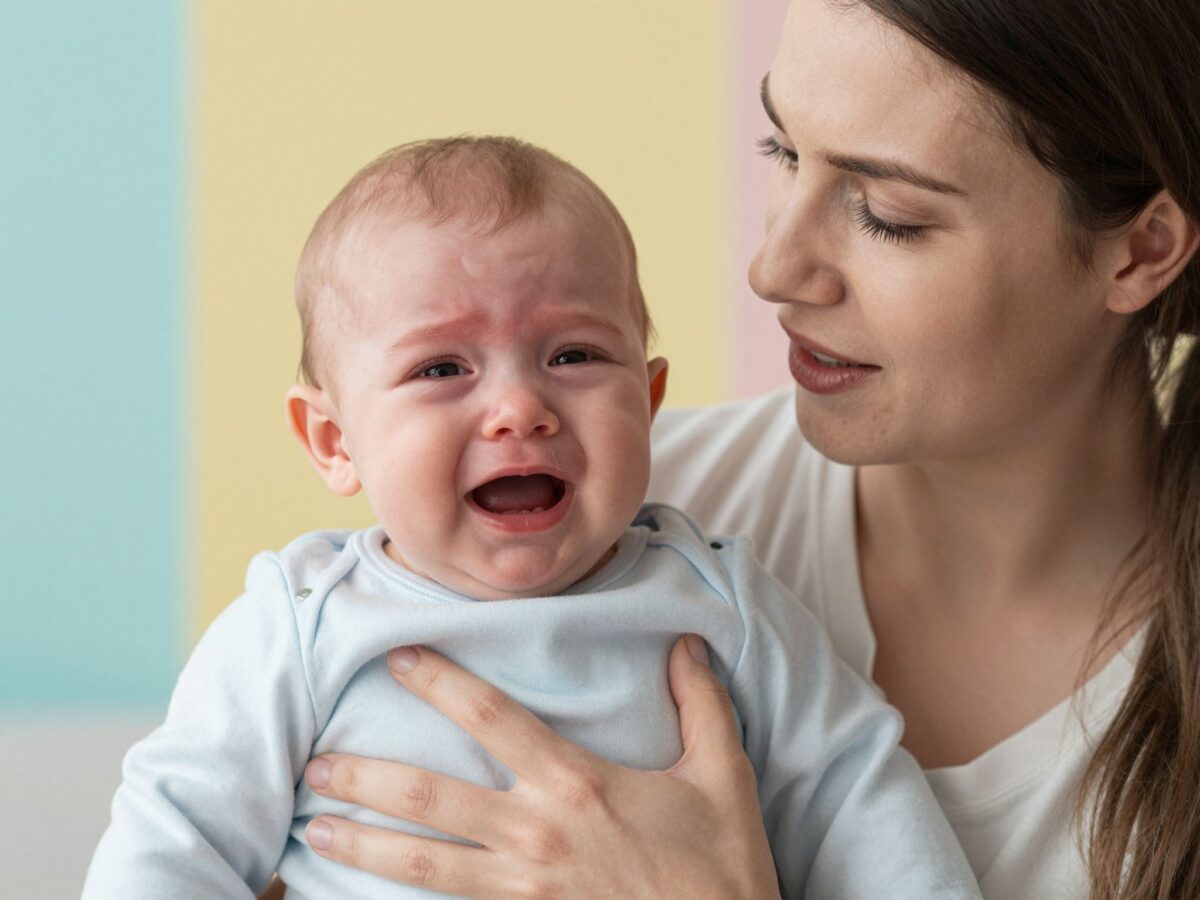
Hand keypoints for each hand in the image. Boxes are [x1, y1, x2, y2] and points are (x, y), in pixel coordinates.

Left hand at [302, 636, 779, 898]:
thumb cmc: (720, 866)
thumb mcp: (722, 776)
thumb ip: (701, 704)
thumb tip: (687, 643)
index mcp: (576, 784)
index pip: (491, 717)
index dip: (439, 682)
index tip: (398, 658)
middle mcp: (535, 834)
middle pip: (431, 797)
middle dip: (366, 778)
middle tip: (317, 763)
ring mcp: (523, 888)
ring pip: (424, 864)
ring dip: (365, 846)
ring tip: (317, 830)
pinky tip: (373, 896)